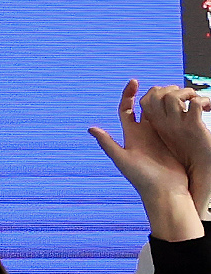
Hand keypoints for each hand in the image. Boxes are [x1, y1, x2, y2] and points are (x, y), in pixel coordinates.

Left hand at [97, 80, 210, 240]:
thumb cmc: (142, 179)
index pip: (126, 109)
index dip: (128, 95)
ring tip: (170, 87)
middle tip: (156, 82)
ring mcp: (160, 135)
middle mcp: (144, 133)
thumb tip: (90, 128)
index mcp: (131, 135)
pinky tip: (183, 100)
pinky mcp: (175, 139)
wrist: (165, 192)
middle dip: (149, 93)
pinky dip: (178, 109)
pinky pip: (176, 119)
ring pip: (161, 111)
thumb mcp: (122, 159)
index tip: (134, 81)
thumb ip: (107, 143)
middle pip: (145, 107)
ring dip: (164, 98)